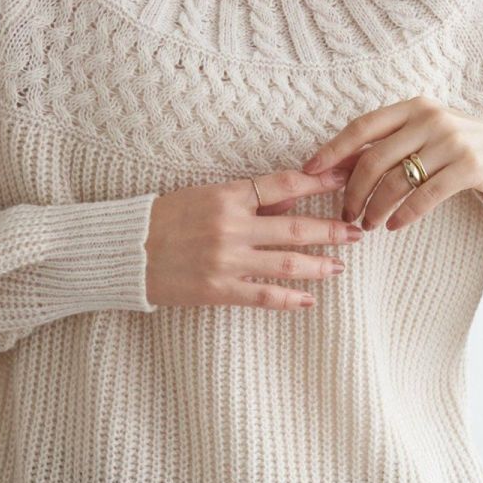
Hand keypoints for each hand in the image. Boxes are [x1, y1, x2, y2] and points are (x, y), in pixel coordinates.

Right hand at [145, 165, 364, 309]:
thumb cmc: (163, 219)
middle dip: (332, 230)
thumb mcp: (205, 195)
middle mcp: (231, 226)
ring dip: (319, 265)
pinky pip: (263, 296)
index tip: (346, 181)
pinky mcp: (218, 289)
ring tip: (340, 266)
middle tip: (357, 231)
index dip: (319, 183)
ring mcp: (227, 260)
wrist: (124, 251)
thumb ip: (247, 198)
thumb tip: (292, 194)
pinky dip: (290, 299)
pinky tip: (309, 301)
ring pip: (287, 263)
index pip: (284, 185)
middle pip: (296, 227)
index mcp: (227, 196)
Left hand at [301, 95, 482, 230]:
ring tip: (368, 224)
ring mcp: (451, 141)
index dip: (332, 149)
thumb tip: (335, 166)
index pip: (362, 126)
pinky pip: (425, 195)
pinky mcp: (469, 166)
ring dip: (376, 207)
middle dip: (353, 190)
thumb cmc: (460, 148)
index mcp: (414, 107)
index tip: (309, 171)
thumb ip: (386, 145)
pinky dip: (405, 214)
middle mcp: (430, 118)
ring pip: (397, 180)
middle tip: (346, 213)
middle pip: (374, 158)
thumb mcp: (424, 137)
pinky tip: (395, 226)